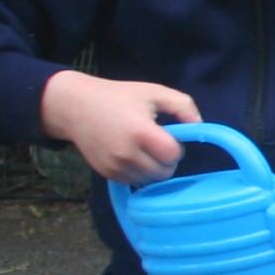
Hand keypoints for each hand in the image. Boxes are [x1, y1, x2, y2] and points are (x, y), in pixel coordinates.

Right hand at [41, 70, 199, 183]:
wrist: (75, 107)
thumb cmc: (118, 96)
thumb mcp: (153, 92)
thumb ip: (183, 106)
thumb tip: (200, 126)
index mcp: (140, 132)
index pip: (173, 155)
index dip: (175, 147)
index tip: (168, 136)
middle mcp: (126, 153)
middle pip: (164, 172)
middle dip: (167, 161)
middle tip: (157, 144)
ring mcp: (115, 166)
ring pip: (150, 181)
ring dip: (153, 169)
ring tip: (144, 150)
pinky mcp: (106, 174)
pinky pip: (133, 182)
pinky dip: (138, 173)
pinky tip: (131, 155)